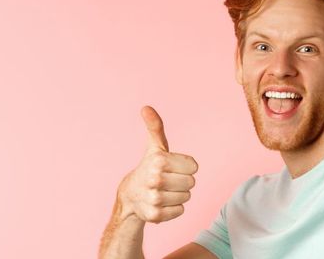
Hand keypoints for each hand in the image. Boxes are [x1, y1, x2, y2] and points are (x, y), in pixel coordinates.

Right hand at [117, 106, 198, 223]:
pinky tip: (161, 203)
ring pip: (186, 198)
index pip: (194, 167)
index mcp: (159, 160)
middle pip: (191, 183)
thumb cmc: (148, 167)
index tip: (171, 167)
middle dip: (181, 182)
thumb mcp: (154, 146)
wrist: (130, 195)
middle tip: (167, 180)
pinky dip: (173, 209)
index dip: (184, 167)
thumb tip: (146, 107)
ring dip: (178, 195)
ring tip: (163, 191)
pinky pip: (180, 211)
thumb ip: (155, 126)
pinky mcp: (155, 216)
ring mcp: (154, 199)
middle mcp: (155, 179)